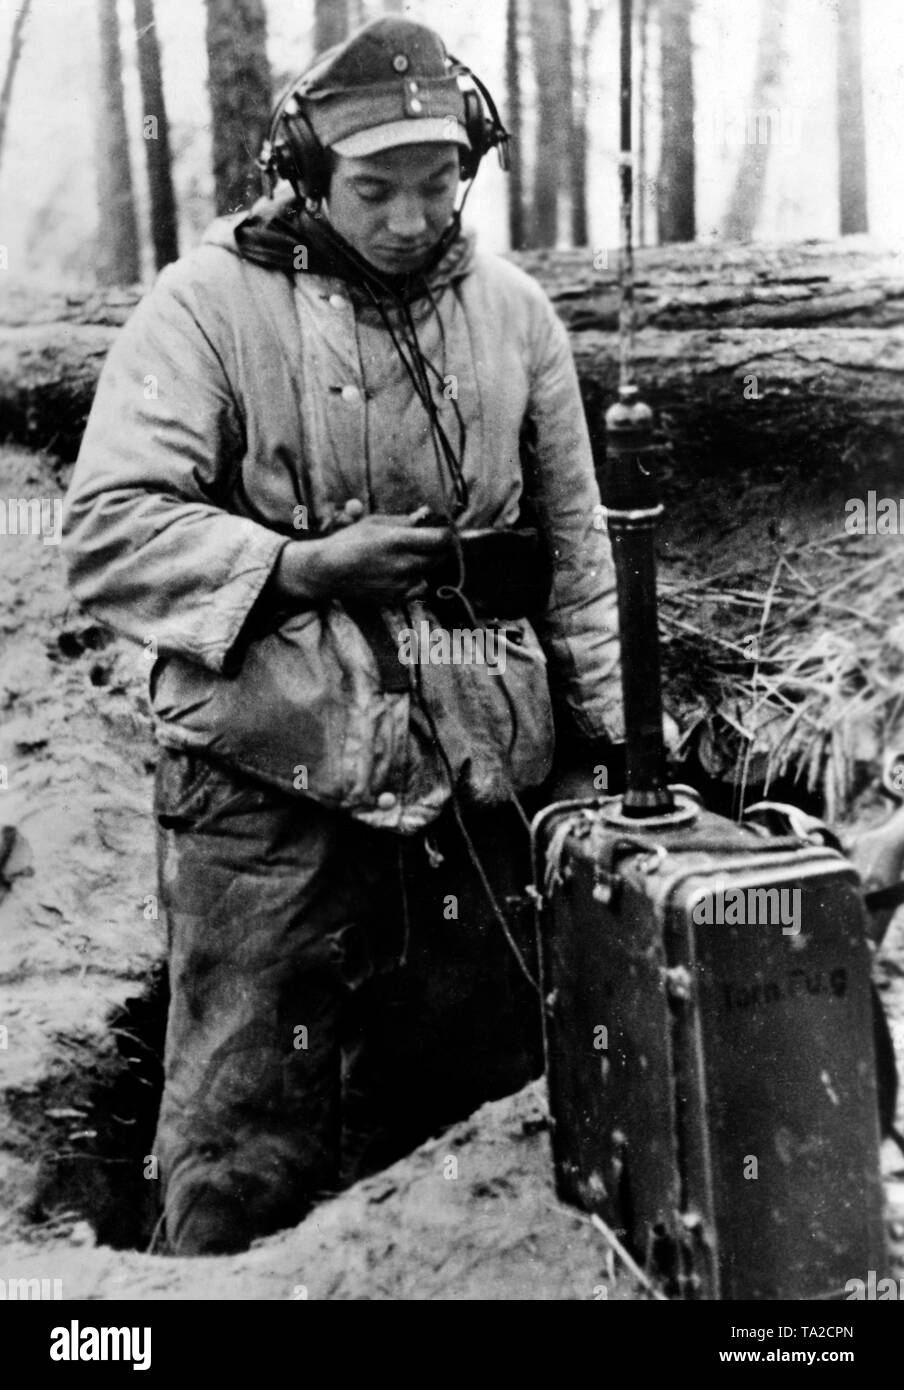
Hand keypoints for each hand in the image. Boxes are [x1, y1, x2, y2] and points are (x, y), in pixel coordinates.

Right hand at [273, 508, 451, 603]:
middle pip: (440, 557)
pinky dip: (416, 582)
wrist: (327, 572)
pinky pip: (418, 589)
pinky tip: (402, 574)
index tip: (444, 530)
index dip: (447, 533)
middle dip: (439, 548)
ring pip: (429, 573)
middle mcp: (404, 564)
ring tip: (409, 558)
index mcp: (399, 540)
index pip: (442, 539)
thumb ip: (404, 520)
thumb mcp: (375, 523)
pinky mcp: (396, 598)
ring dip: (425, 565)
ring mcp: (401, 584)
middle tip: (429, 541)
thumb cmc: (348, 542)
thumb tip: (425, 514)